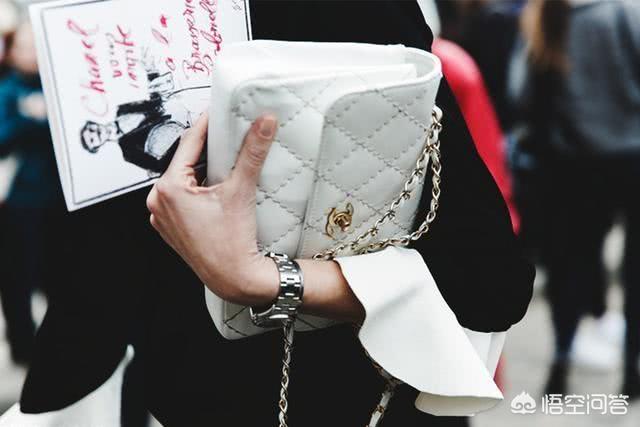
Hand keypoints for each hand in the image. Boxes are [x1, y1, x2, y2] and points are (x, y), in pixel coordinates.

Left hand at [146, 113, 279, 306]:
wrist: (235, 279)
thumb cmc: (232, 242)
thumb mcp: (242, 190)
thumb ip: (252, 152)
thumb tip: (264, 122)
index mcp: (168, 189)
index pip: (189, 144)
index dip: (206, 125)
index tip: (218, 112)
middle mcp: (158, 203)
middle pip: (185, 163)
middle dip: (206, 149)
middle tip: (226, 135)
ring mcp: (162, 218)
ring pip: (183, 181)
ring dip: (202, 169)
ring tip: (224, 161)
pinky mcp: (171, 229)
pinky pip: (182, 200)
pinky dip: (197, 190)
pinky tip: (215, 188)